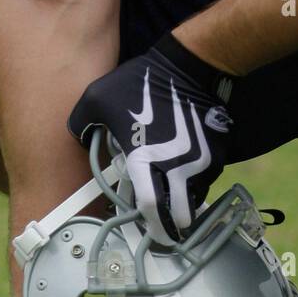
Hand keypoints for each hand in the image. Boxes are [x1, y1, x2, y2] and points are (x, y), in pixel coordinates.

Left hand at [68, 33, 237, 244]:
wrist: (190, 65)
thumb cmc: (140, 82)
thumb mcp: (96, 98)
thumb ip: (81, 123)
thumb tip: (80, 136)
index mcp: (145, 161)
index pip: (150, 209)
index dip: (150, 225)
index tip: (148, 231)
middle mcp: (176, 168)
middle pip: (181, 215)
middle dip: (174, 225)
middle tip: (166, 227)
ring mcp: (200, 162)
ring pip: (195, 197)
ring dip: (185, 202)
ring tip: (175, 194)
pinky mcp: (217, 152)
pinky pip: (206, 177)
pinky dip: (196, 180)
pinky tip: (186, 167)